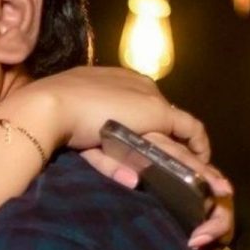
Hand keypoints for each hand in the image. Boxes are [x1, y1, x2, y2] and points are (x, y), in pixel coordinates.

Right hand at [0, 66, 231, 249]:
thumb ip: (82, 140)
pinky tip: (203, 163)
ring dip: (191, 150)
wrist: (47, 107)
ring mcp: (146, 97)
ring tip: (203, 169)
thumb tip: (92, 157)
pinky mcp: (156, 113)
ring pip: (177, 126)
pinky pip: (189, 130)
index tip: (149, 143)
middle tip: (182, 156)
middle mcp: (132, 83)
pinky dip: (198, 145)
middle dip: (172, 136)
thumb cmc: (46, 116)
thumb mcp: (65, 122)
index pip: (135, 102)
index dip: (146, 125)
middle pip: (160, 115)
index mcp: (108, 81)